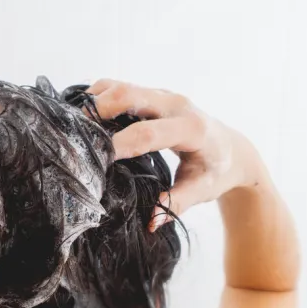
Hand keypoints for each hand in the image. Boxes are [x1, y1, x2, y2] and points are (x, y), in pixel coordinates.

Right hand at [86, 79, 263, 229]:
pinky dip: (99, 97)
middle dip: (98, 111)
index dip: (118, 144)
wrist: (232, 149)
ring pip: (120, 86)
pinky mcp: (152, 94)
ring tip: (74, 128)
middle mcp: (177, 104)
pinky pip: (119, 86)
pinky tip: (86, 119)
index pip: (147, 133)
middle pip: (129, 95)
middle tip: (73, 135)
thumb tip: (151, 222)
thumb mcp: (201, 191)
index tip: (96, 161)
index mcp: (191, 129)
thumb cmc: (216, 172)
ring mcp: (163, 95)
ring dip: (94, 102)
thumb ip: (175, 204)